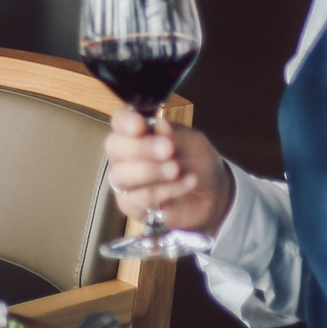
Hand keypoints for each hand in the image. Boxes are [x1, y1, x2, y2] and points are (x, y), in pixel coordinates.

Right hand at [102, 109, 232, 234]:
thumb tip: (158, 124)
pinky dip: (165, 190)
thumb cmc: (197, 162)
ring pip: (121, 175)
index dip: (126, 121)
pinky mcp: (131, 206)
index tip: (141, 126)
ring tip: (176, 169)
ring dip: (150, 171)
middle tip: (167, 149)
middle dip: (140, 147)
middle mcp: (125, 155)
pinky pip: (139, 198)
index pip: (119, 121)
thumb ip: (175, 134)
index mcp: (137, 132)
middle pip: (114, 146)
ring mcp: (125, 181)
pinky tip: (186, 183)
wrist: (212, 195)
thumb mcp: (193, 142)